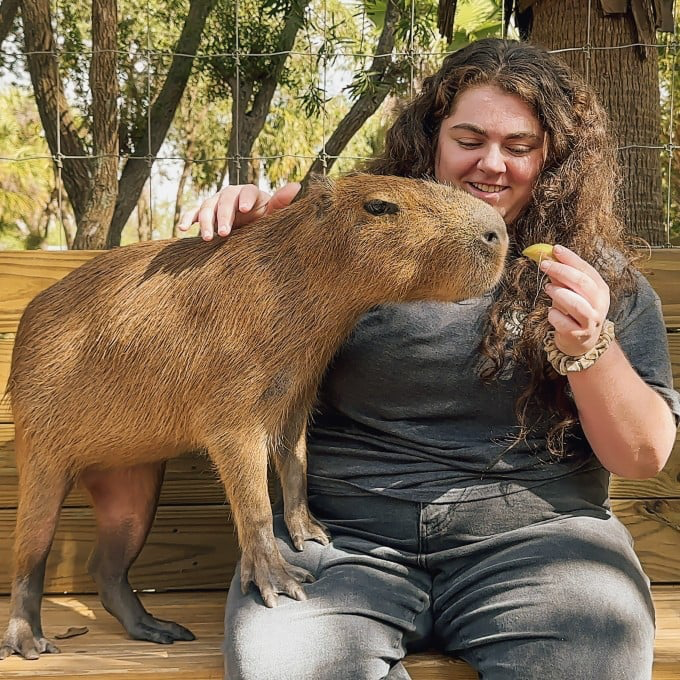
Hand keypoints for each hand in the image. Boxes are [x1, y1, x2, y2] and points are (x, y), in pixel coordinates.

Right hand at [177, 182, 300, 240]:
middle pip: (225, 199)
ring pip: (207, 207)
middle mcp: (231, 195)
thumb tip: (296, 186)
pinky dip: (187, 218)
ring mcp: (216, 203)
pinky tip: (183, 228)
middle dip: (223, 216)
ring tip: (207, 238)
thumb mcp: (273, 216)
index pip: (247, 190)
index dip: (245, 198)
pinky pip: (193, 213)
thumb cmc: (265, 223)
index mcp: (250, 193)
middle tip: (224, 233)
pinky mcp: (205, 214)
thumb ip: (281, 203)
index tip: (245, 209)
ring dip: (206, 221)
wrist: (252, 233)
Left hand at [539, 244, 610, 356]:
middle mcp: (599, 304)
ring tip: (547, 288)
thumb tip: (548, 257)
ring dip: (559, 293)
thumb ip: (561, 278)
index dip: (571, 258)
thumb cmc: (574, 313)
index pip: (587, 270)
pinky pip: (565, 323)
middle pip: (582, 283)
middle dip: (562, 271)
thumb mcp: (570, 293)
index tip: (555, 249)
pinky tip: (551, 312)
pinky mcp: (579, 335)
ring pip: (577, 304)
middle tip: (544, 264)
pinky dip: (554, 315)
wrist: (581, 342)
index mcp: (600, 290)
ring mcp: (590, 321)